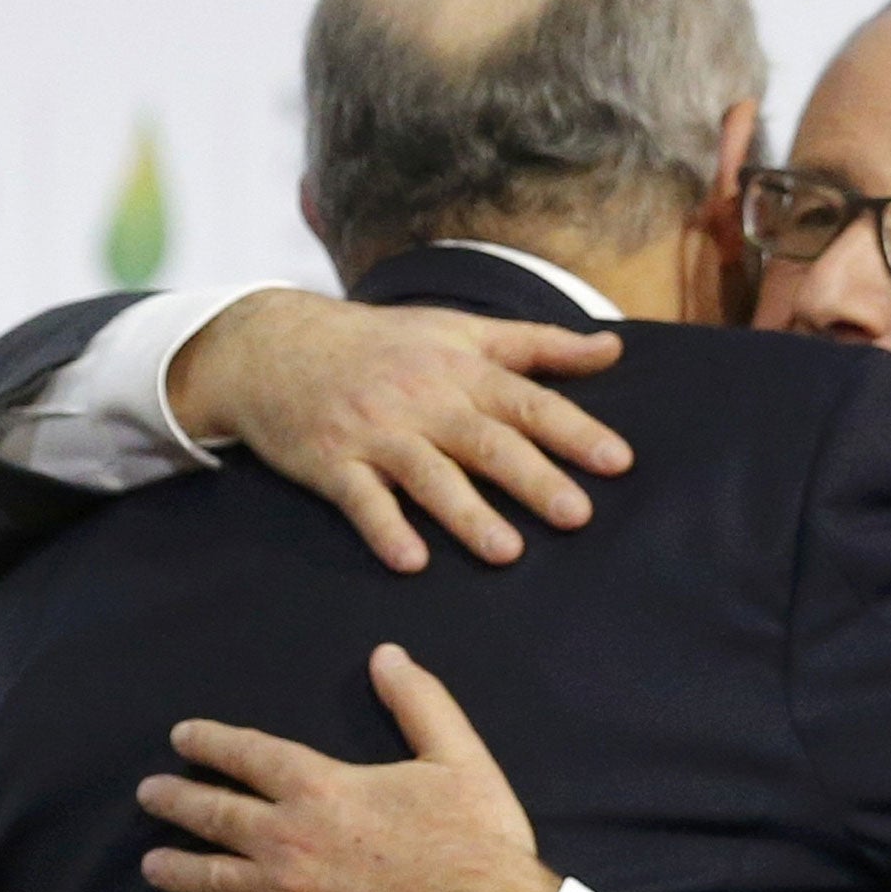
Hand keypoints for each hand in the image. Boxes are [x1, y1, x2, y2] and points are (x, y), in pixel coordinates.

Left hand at [136, 645, 562, 891]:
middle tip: (148, 794)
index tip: (181, 737)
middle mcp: (289, 838)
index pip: (252, 756)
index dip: (213, 743)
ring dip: (177, 869)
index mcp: (323, 788)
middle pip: (216, 814)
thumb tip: (386, 654)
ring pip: (213, 879)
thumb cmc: (475, 840)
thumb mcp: (458, 757)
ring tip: (150, 864)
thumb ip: (418, 703)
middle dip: (178, 800)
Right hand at [168, 288, 633, 571]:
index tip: (617, 461)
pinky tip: (411, 561)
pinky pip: (361, 500)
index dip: (574, 430)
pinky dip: (385, 529)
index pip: (528, 401)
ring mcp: (375, 432)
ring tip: (507, 552)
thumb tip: (614, 349)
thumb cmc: (382, 342)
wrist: (273, 344)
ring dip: (467, 514)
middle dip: (532, 478)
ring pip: (428, 475)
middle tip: (576, 515)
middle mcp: (423, 399)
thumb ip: (539, 345)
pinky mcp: (330, 462)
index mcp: (461, 369)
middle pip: (485, 441)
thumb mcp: (461, 330)